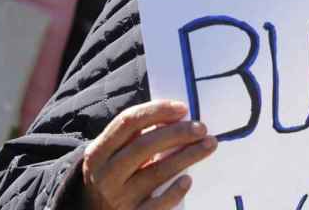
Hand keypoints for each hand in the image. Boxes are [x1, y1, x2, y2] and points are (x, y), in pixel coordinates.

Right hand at [82, 100, 216, 209]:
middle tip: (201, 128)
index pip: (127, 122)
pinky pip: (157, 205)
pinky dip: (174, 191)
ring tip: (209, 145)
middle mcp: (105, 175)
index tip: (183, 108)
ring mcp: (118, 198)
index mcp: (99, 152)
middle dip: (177, 133)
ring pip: (155, 173)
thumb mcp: (115, 155)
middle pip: (143, 146)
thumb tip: (179, 119)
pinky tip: (188, 180)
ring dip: (187, 156)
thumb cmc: (116, 176)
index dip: (156, 111)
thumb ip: (137, 137)